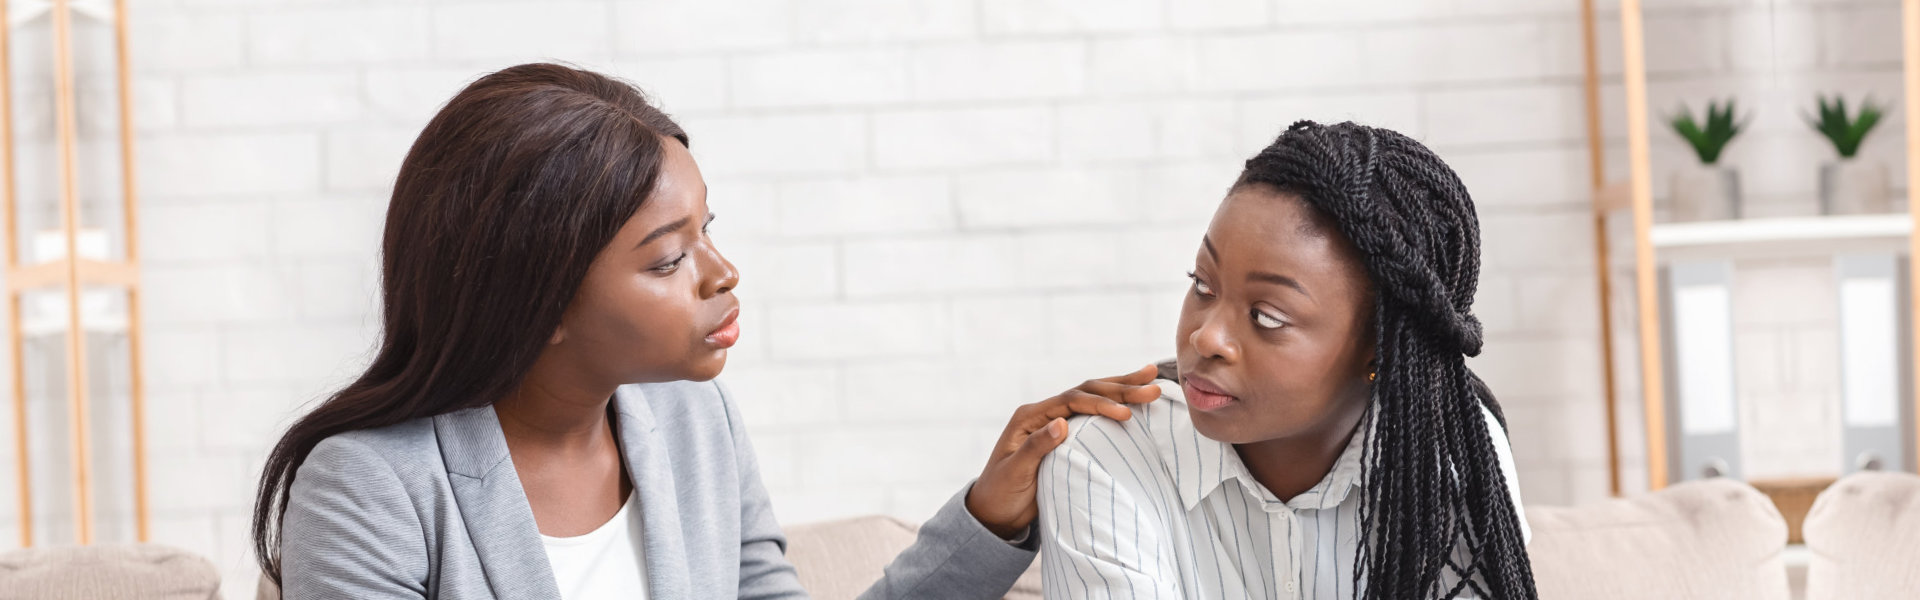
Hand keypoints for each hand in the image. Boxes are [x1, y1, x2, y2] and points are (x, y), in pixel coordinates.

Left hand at [964, 364, 1164, 539]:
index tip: (1126, 413)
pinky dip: (1114, 404)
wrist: (994, 512)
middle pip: (1086, 392)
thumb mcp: (1015, 472)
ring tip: (1151, 378)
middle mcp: (1043, 414)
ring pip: (1092, 397)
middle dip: (1120, 387)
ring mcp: (1054, 422)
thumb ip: (1036, 447)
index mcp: (1029, 417)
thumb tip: (1062, 423)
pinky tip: (1134, 401)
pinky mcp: (1065, 435)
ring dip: (1121, 388)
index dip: (1100, 404)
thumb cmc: (1001, 493)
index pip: (1071, 401)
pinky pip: (1093, 415)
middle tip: (1152, 384)